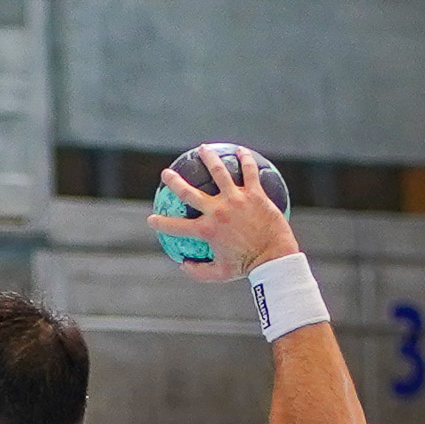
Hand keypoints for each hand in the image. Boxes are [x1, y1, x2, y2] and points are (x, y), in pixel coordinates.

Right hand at [148, 143, 298, 282]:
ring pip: (218, 171)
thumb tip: (183, 265)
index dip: (161, 223)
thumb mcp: (220, 274)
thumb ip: (199, 272)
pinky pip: (248, 171)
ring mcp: (236, 199)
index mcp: (207, 231)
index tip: (151, 219)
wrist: (273, 257)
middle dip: (174, 182)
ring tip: (202, 149)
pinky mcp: (254, 193)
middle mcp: (217, 211)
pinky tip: (239, 151)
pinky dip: (243, 159)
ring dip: (208, 158)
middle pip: (189, 192)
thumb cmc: (247, 267)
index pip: (176, 226)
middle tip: (166, 174)